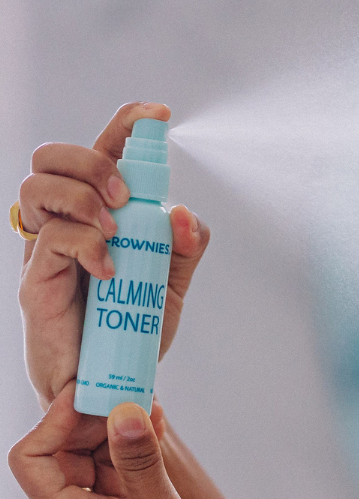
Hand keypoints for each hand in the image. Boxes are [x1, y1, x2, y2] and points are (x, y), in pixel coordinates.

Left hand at [7, 384, 240, 498]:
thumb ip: (140, 464)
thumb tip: (124, 410)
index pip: (34, 458)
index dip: (56, 420)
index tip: (95, 392)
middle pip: (63, 453)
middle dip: (90, 418)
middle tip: (126, 387)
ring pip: (95, 462)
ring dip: (117, 430)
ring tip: (148, 400)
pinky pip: (123, 476)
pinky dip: (136, 450)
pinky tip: (158, 429)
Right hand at [17, 102, 210, 407]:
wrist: (109, 385)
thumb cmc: (131, 328)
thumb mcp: (171, 283)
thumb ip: (183, 246)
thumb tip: (184, 213)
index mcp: (96, 214)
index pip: (101, 154)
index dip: (124, 125)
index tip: (157, 113)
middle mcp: (63, 223)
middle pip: (51, 156)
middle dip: (93, 159)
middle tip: (125, 196)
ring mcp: (43, 250)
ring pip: (38, 186)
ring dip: (84, 198)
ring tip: (115, 232)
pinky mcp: (35, 281)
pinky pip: (50, 239)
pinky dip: (87, 245)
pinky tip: (109, 269)